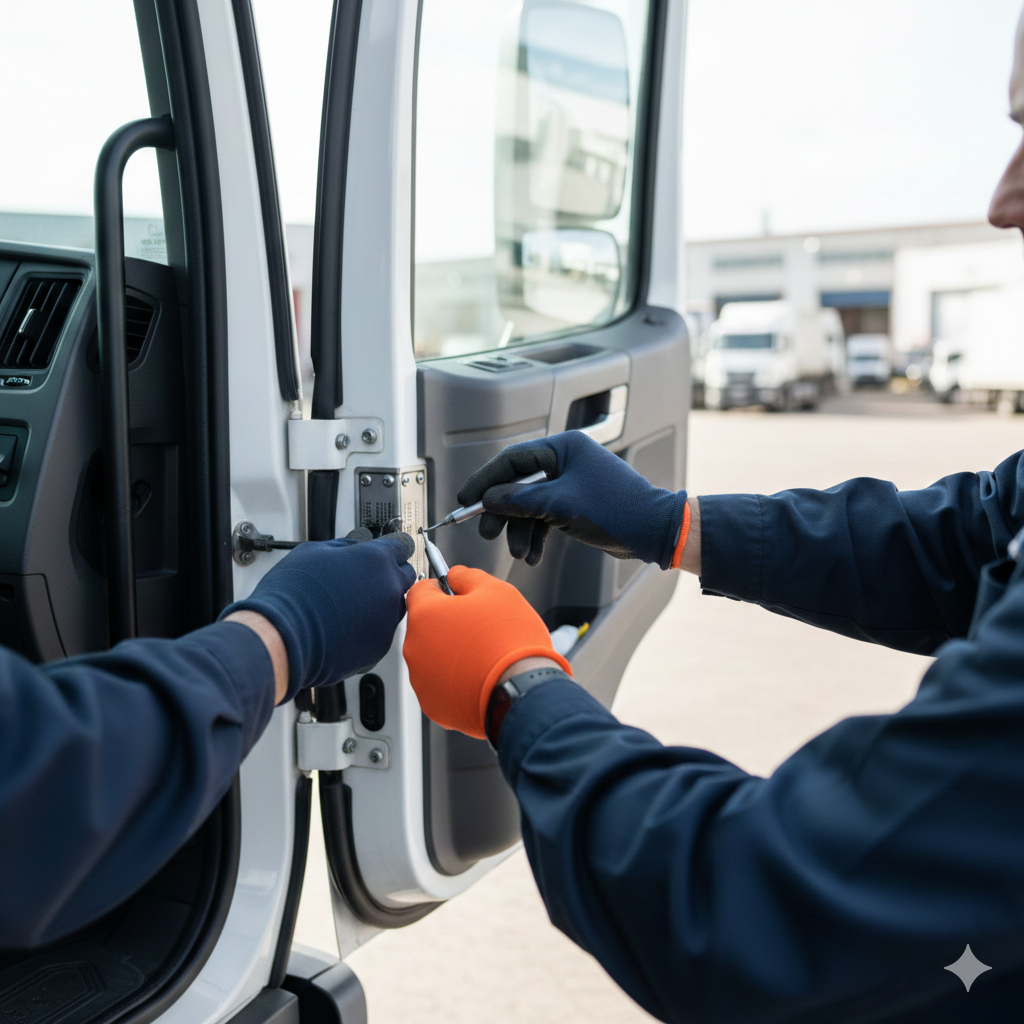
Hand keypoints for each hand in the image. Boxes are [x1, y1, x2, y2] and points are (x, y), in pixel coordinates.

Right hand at [221, 532, 416, 701]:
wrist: (282, 636)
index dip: (390, 548)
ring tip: (351, 606)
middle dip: (389, 574)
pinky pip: (381, 633)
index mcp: (377, 560)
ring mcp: (387, 620)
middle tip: (365, 578)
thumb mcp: (314, 552)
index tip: (386, 551)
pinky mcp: (379, 647)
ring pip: (394, 607)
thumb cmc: (293, 594)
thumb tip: (351, 548)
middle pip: (403, 576)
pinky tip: (346, 627)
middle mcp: (389, 589)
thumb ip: (342, 547)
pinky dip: (369, 629)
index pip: (400, 547)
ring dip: (381, 603)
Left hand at [403, 566, 570, 737]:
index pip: (419, 590)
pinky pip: (441, 686)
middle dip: (448, 624)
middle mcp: (415, 648)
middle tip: (478, 627)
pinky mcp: (434, 705)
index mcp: (425, 615)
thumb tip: (455, 576)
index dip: (440, 588)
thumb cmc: (510, 641)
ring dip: (451, 653)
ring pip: (433, 658)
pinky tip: (479, 677)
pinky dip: (456, 681)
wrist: (524, 690)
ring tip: (482, 655)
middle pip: (426, 627)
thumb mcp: (495, 589)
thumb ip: (467, 576)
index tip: (455, 593)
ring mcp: (422, 680)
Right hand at [457, 431, 688, 567]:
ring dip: (521, 530)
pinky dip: (537, 536)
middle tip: (486, 531)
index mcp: (563, 448)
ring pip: (531, 505)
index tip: (466, 499)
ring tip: (519, 552)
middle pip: (518, 484)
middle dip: (503, 512)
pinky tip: (532, 555)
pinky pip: (545, 517)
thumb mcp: (560, 505)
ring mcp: (571, 484)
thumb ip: (520, 500)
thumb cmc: (616, 510)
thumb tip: (489, 499)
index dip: (486, 480)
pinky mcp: (576, 505)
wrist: (653, 532)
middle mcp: (566, 461)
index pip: (512, 459)